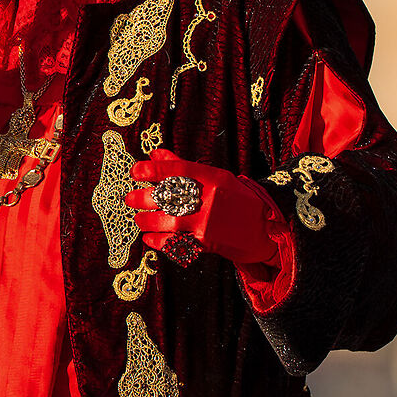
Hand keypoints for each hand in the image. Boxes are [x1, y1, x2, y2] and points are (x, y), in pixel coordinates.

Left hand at [126, 151, 282, 273]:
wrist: (266, 230)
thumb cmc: (238, 201)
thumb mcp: (217, 178)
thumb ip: (184, 167)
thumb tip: (156, 154)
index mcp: (212, 178)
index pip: (177, 170)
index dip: (152, 169)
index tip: (135, 171)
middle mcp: (209, 198)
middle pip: (167, 195)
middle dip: (142, 197)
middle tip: (130, 198)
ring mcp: (207, 222)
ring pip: (166, 220)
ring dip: (146, 220)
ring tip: (139, 219)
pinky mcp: (206, 243)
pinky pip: (174, 243)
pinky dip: (157, 241)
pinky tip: (149, 238)